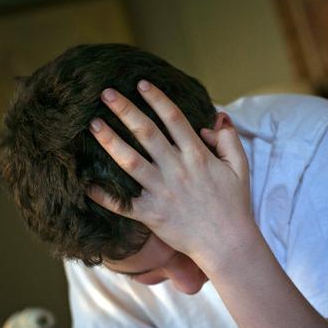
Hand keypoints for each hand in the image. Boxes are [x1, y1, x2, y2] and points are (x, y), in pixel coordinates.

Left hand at [88, 80, 256, 267]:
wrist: (227, 243)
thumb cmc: (234, 204)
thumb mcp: (240, 168)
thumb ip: (229, 140)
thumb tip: (214, 120)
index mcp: (197, 156)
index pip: (174, 118)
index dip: (156, 98)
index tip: (141, 83)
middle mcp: (176, 169)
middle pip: (146, 133)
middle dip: (125, 110)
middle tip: (105, 93)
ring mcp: (162, 192)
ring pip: (130, 162)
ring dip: (110, 141)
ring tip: (93, 125)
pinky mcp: (151, 215)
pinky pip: (123, 204)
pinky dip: (104, 195)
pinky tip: (87, 183)